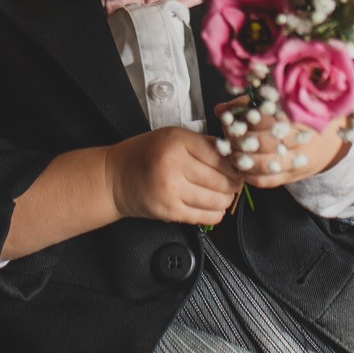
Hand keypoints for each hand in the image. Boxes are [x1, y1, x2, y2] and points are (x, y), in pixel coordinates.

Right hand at [104, 127, 241, 224]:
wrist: (113, 178)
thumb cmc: (141, 155)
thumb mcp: (170, 136)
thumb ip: (200, 143)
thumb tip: (232, 155)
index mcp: (176, 142)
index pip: (219, 155)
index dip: (235, 163)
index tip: (239, 166)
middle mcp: (173, 165)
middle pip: (221, 179)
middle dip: (234, 183)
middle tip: (236, 182)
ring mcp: (171, 191)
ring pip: (216, 200)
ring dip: (226, 199)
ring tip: (225, 194)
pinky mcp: (169, 211)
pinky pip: (204, 216)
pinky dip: (215, 214)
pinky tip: (214, 207)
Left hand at [213, 101, 346, 189]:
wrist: (330, 140)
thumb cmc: (300, 117)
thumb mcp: (279, 103)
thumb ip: (248, 104)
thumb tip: (220, 109)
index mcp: (299, 113)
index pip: (265, 117)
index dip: (243, 120)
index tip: (230, 119)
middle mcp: (303, 137)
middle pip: (263, 142)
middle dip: (240, 141)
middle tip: (227, 137)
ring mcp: (300, 159)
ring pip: (264, 163)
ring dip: (242, 160)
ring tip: (231, 153)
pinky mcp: (296, 176)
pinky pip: (268, 181)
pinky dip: (250, 176)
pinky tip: (241, 168)